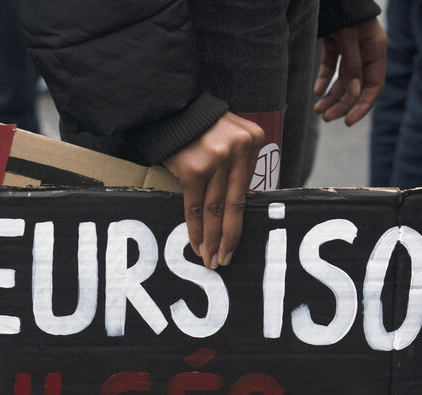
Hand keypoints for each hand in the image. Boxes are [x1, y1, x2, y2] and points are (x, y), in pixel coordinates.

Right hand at [163, 112, 265, 268]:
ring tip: (211, 259)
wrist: (168, 108)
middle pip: (235, 204)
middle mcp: (239, 150)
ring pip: (215, 209)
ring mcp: (217, 159)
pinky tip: (196, 244)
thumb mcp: (228, 137)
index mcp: (253, 140)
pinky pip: (195, 206)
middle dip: (230, 237)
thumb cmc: (197, 127)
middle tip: (226, 259)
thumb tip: (233, 206)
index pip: (246, 189)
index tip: (235, 240)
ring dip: (212, 238)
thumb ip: (236, 164)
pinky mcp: (195, 169)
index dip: (240, 218)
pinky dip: (195, 228)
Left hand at [313, 18, 386, 125]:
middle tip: (326, 118)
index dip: (362, 106)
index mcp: (376, 50)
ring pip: (343, 80)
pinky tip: (316, 92)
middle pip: (356, 87)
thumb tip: (354, 95)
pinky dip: (324, 80)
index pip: (373, 87)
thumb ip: (352, 65)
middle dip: (342, 104)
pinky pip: (331, 67)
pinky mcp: (336, 44)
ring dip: (331, 96)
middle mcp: (365, 52)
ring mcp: (351, 48)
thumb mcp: (349, 38)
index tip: (347, 121)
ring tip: (318, 110)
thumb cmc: (345, 10)